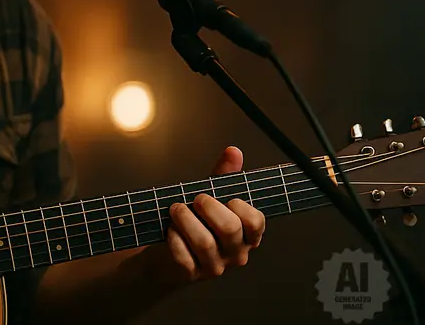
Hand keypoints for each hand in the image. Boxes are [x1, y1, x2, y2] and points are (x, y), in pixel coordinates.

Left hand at [148, 146, 265, 285]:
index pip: (256, 221)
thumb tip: (233, 151)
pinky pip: (183, 256)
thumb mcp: (212, 198)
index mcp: (247, 235)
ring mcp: (215, 266)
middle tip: (195, 199)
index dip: (240, 206)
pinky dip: (174, 239)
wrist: (168, 252)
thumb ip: (224, 177)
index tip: (225, 197)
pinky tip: (170, 230)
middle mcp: (236, 253)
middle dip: (208, 207)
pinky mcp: (192, 274)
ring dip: (185, 219)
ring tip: (175, 209)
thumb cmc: (197, 222)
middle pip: (230, 229)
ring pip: (204, 243)